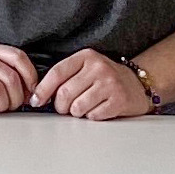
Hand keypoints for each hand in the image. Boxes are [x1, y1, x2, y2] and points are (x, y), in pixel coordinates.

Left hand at [35, 49, 159, 121]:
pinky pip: (93, 116)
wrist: (138, 84)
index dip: (42, 89)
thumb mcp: (86, 68)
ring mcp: (110, 84)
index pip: (57, 73)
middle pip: (65, 93)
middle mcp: (98, 67)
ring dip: (76, 112)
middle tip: (65, 108)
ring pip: (77, 107)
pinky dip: (92, 116)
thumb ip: (66, 76)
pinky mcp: (119, 101)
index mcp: (86, 57)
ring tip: (84, 106)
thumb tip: (40, 95)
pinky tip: (99, 109)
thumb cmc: (106, 78)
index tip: (36, 100)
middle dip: (60, 106)